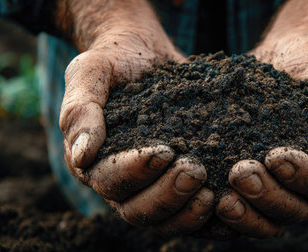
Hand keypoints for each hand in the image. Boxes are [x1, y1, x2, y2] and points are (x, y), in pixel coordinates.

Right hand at [57, 0, 213, 233]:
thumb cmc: (114, 60)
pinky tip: (227, 201)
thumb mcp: (90, 73)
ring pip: (164, 218)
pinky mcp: (177, 179)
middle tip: (196, 171)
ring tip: (212, 193)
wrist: (145, 53)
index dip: (136, 172)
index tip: (165, 151)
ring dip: (187, 211)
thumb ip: (80, 110)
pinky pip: (188, 209)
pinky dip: (206, 213)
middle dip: (167, 196)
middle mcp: (120, 180)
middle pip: (137, 209)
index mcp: (92, 160)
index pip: (108, 181)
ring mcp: (151, 183)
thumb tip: (82, 156)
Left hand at [215, 0, 307, 237]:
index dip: (303, 177)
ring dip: (245, 214)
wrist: (286, 52)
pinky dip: (223, 210)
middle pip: (293, 210)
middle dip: (267, 196)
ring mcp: (276, 184)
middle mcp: (306, 182)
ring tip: (220, 197)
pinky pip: (241, 206)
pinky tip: (206, 196)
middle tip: (240, 173)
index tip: (276, 156)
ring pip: (266, 218)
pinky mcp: (248, 178)